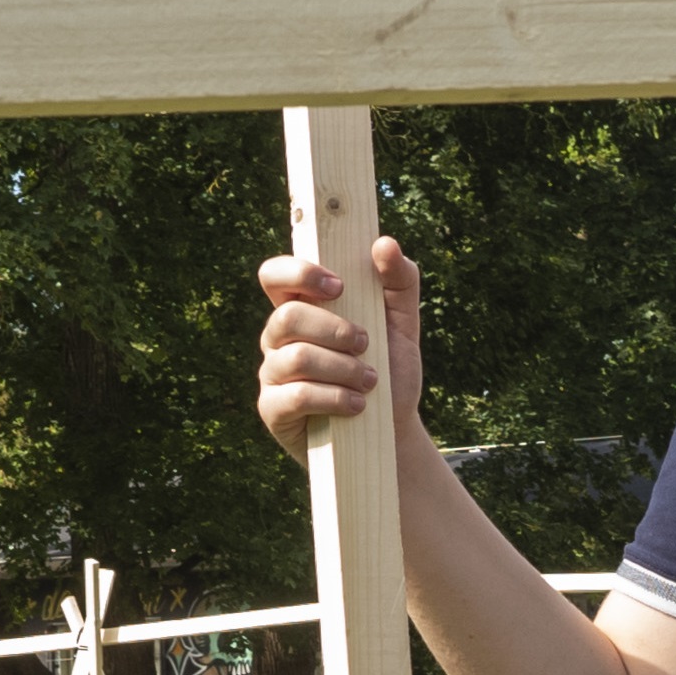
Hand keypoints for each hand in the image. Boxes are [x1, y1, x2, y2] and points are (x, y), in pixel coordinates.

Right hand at [255, 239, 425, 461]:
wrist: (392, 431)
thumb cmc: (390, 370)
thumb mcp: (403, 323)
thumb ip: (399, 280)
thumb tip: (384, 243)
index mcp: (303, 307)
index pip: (274, 275)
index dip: (298, 273)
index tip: (339, 287)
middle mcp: (279, 337)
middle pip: (287, 316)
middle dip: (334, 330)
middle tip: (366, 343)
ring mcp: (272, 374)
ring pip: (294, 357)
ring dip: (342, 368)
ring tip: (370, 381)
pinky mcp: (273, 410)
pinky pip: (295, 396)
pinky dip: (334, 398)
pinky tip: (357, 405)